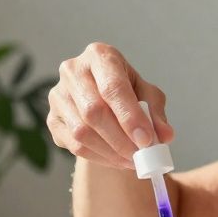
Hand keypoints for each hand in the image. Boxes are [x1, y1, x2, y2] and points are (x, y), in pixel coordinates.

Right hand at [47, 43, 173, 169]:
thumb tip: (165, 136)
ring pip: (82, 132)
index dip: (130, 117)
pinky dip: (99, 158)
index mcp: (99, 56)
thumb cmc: (125, 90)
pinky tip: (116, 160)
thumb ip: (156, 112)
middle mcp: (73, 71)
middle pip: (94, 111)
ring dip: (110, 153)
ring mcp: (58, 95)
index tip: (147, 140)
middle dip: (121, 140)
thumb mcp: (146, 93)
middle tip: (141, 157)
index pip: (112, 87)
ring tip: (132, 160)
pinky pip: (74, 145)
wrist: (99, 95)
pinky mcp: (52, 119)